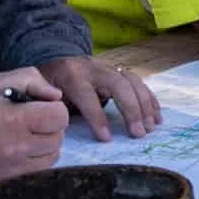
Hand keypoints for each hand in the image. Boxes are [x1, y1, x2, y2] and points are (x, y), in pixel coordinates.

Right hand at [0, 66, 68, 190]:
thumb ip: (31, 79)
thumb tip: (56, 95)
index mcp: (16, 120)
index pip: (60, 116)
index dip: (54, 108)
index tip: (40, 106)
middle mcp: (18, 148)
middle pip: (58, 138)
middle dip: (50, 126)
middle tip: (32, 120)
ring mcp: (14, 170)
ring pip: (51, 158)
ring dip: (45, 146)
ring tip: (25, 136)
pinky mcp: (8, 183)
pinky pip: (37, 173)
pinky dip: (35, 162)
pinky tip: (19, 151)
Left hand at [37, 56, 161, 140]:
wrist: (56, 60)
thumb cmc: (49, 83)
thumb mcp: (41, 93)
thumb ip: (50, 106)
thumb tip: (59, 126)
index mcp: (71, 75)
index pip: (87, 96)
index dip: (97, 117)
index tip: (106, 138)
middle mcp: (93, 68)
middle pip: (118, 84)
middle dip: (131, 109)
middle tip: (138, 133)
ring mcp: (109, 68)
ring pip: (132, 80)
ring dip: (145, 104)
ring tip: (150, 127)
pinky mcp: (118, 72)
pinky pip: (139, 82)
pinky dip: (150, 99)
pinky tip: (156, 116)